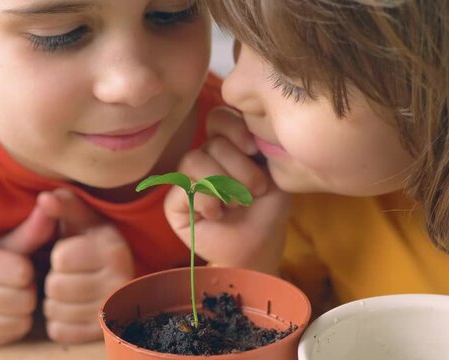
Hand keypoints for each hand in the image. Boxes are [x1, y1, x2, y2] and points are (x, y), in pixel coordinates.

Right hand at [0, 201, 57, 346]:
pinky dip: (15, 325)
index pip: (22, 274)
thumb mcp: (6, 241)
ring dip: (24, 310)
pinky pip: (12, 335)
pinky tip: (5, 311)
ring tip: (13, 295)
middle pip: (25, 300)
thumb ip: (32, 228)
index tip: (20, 264)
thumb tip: (52, 202)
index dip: (28, 269)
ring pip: (21, 321)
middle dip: (28, 290)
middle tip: (18, 283)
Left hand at [39, 189, 133, 343]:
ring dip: (53, 301)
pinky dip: (57, 321)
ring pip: (55, 312)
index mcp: (113, 250)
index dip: (57, 255)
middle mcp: (119, 282)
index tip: (70, 253)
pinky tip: (70, 307)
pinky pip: (59, 331)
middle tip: (67, 274)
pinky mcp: (100, 333)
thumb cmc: (89, 242)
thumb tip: (45, 199)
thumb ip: (63, 204)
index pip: (61, 259)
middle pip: (56, 288)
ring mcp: (112, 311)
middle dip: (53, 279)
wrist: (114, 275)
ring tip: (68, 290)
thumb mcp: (80, 218)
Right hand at [165, 106, 290, 274]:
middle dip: (240, 169)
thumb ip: (259, 146)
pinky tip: (217, 215)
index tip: (253, 149)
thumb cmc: (268, 211)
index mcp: (228, 147)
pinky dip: (207, 202)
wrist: (258, 248)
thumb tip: (247, 125)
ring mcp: (187, 180)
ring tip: (236, 204)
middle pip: (212, 142)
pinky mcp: (175, 203)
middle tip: (254, 192)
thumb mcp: (274, 174)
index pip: (218, 118)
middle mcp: (205, 159)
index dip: (234, 128)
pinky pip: (184, 188)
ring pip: (193, 160)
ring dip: (223, 185)